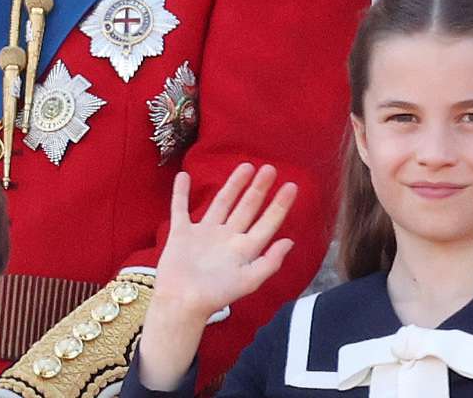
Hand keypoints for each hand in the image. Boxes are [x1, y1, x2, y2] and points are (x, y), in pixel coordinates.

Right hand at [138, 163, 296, 390]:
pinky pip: (180, 209)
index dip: (279, 205)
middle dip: (258, 189)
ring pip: (221, 203)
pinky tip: (184, 176)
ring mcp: (204, 234)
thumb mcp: (248, 281)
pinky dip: (181, 193)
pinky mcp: (181, 234)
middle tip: (270, 168)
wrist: (181, 304)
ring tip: (246, 166)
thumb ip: (269, 262)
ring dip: (233, 185)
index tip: (292, 186)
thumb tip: (290, 241)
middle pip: (246, 208)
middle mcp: (226, 238)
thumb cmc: (215, 297)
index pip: (266, 223)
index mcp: (243, 249)